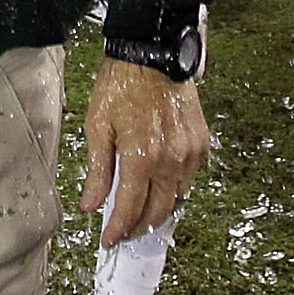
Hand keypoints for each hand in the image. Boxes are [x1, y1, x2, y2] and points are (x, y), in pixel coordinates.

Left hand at [81, 58, 210, 246]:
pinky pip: (190, 179)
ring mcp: (191, 153)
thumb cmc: (122, 85)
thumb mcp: (98, 126)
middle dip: (138, 227)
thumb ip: (98, 170)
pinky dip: (175, 190)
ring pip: (178, 198)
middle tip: (123, 233)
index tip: (109, 240)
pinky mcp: (202, 143)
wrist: (153, 54)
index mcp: (141, 157)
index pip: (130, 209)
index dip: (118, 229)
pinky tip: (161, 188)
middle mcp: (171, 160)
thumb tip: (91, 204)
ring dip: (159, 211)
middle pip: (157, 211)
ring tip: (140, 216)